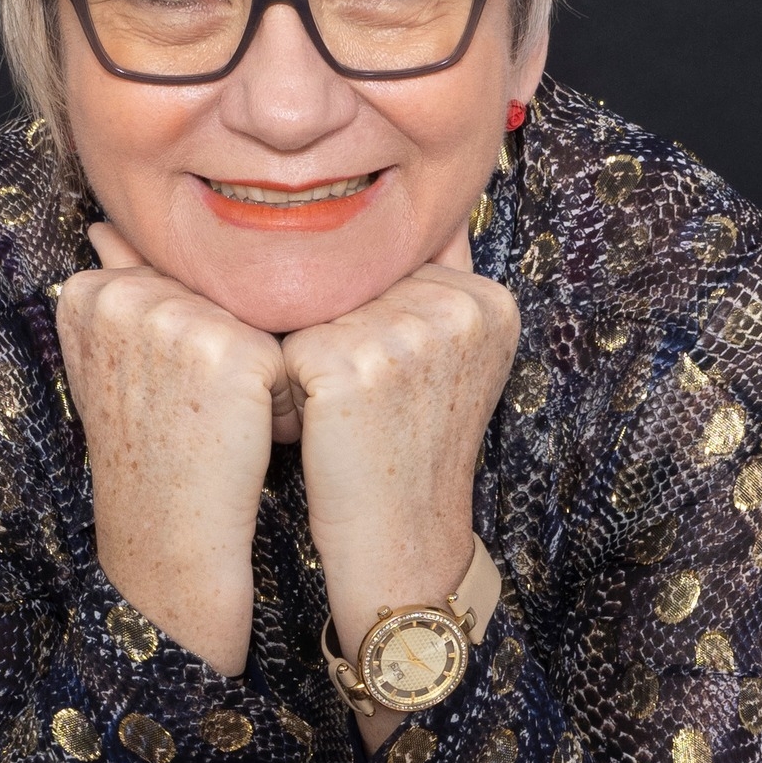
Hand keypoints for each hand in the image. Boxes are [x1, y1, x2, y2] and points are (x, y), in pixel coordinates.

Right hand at [55, 221, 285, 675]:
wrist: (169, 544)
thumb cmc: (152, 459)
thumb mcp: (120, 366)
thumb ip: (120, 287)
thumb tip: (103, 224)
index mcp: (88, 293)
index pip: (181, 284)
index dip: (193, 342)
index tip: (168, 397)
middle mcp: (123, 294)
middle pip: (222, 295)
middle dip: (231, 351)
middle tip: (201, 416)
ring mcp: (177, 319)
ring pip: (262, 319)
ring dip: (264, 372)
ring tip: (224, 426)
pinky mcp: (232, 349)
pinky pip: (292, 350)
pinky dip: (288, 396)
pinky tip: (250, 436)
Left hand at [279, 224, 520, 749]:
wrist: (400, 553)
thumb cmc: (404, 458)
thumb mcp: (436, 366)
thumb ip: (418, 288)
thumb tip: (355, 209)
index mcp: (486, 297)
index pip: (387, 267)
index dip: (361, 323)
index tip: (381, 387)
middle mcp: (456, 303)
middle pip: (344, 283)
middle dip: (327, 336)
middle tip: (352, 410)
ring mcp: (405, 329)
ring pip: (304, 310)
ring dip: (297, 360)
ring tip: (334, 422)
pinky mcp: (349, 361)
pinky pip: (275, 344)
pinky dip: (276, 387)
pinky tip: (312, 432)